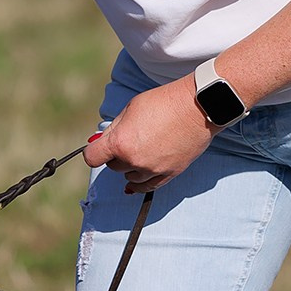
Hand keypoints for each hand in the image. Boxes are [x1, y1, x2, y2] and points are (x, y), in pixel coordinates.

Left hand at [83, 76, 218, 193]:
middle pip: (113, 166)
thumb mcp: (131, 108)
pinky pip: (146, 188)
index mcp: (120, 142)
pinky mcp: (168, 175)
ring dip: (130, 167)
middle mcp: (134, 160)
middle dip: (116, 155)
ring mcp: (152, 170)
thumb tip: (98, 143)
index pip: (92, 157)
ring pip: (129, 177)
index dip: (94, 151)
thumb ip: (113, 129)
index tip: (98, 148)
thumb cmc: (164, 102)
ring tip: (142, 149)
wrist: (198, 106)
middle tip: (128, 140)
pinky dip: (140, 182)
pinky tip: (139, 176)